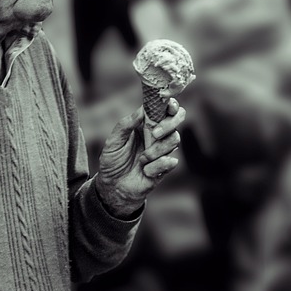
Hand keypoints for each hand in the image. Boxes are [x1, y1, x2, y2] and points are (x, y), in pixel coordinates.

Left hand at [95, 98, 185, 217]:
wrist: (113, 186)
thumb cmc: (113, 161)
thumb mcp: (113, 141)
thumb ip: (125, 125)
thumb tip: (142, 110)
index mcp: (145, 125)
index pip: (164, 109)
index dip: (171, 104)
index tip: (169, 105)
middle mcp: (158, 135)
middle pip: (177, 120)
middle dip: (169, 124)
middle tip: (154, 133)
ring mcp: (163, 150)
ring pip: (174, 140)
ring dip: (157, 149)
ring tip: (142, 159)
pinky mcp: (166, 166)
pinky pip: (169, 161)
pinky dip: (155, 166)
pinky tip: (144, 170)